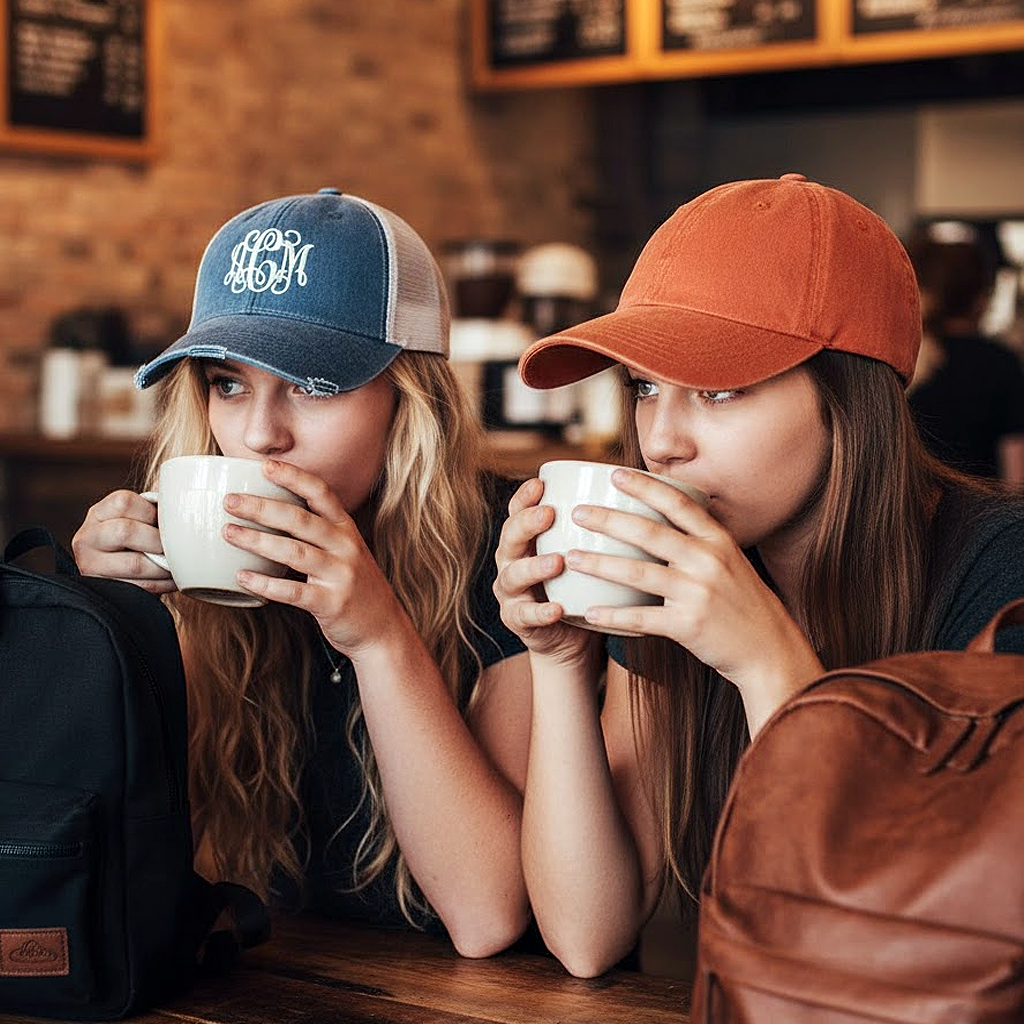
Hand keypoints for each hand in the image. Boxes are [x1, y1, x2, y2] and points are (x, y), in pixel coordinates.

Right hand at [72, 489, 175, 593]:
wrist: (123, 578)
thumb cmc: (140, 542)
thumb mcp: (141, 520)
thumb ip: (157, 503)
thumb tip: (184, 485)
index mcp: (98, 513)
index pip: (124, 501)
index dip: (151, 512)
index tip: (164, 523)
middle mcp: (86, 537)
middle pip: (125, 531)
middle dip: (158, 541)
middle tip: (173, 548)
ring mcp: (89, 564)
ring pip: (134, 563)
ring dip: (163, 566)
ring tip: (177, 566)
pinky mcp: (101, 588)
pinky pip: (137, 586)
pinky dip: (161, 584)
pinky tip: (171, 580)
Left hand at [219, 458, 405, 657]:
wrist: (383, 627)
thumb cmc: (355, 586)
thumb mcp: (346, 551)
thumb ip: (319, 532)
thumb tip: (272, 511)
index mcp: (347, 529)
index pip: (321, 493)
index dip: (294, 477)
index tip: (265, 466)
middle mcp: (346, 547)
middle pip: (301, 520)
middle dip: (262, 507)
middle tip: (230, 501)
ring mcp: (341, 576)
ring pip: (294, 552)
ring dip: (257, 541)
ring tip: (228, 532)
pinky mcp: (332, 604)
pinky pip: (293, 592)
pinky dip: (265, 584)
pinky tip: (242, 576)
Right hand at [493, 478, 601, 669]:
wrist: (573, 639)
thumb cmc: (584, 586)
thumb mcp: (588, 554)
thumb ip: (600, 528)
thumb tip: (642, 493)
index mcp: (526, 539)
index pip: (518, 511)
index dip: (525, 496)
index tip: (541, 482)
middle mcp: (512, 560)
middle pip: (510, 537)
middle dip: (526, 524)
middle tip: (548, 514)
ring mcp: (511, 592)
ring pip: (514, 575)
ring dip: (534, 567)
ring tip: (557, 562)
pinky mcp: (517, 620)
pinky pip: (525, 615)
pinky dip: (540, 612)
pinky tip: (556, 609)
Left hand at [564, 468, 820, 703]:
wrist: (769, 649)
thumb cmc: (742, 602)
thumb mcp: (730, 560)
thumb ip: (699, 538)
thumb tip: (662, 511)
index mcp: (718, 540)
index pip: (677, 503)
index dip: (645, 486)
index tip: (615, 473)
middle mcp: (709, 561)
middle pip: (650, 533)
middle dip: (609, 520)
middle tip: (578, 513)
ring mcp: (698, 593)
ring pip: (639, 573)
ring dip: (601, 564)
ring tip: (572, 558)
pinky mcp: (689, 626)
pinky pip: (642, 619)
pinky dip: (613, 615)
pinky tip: (589, 611)